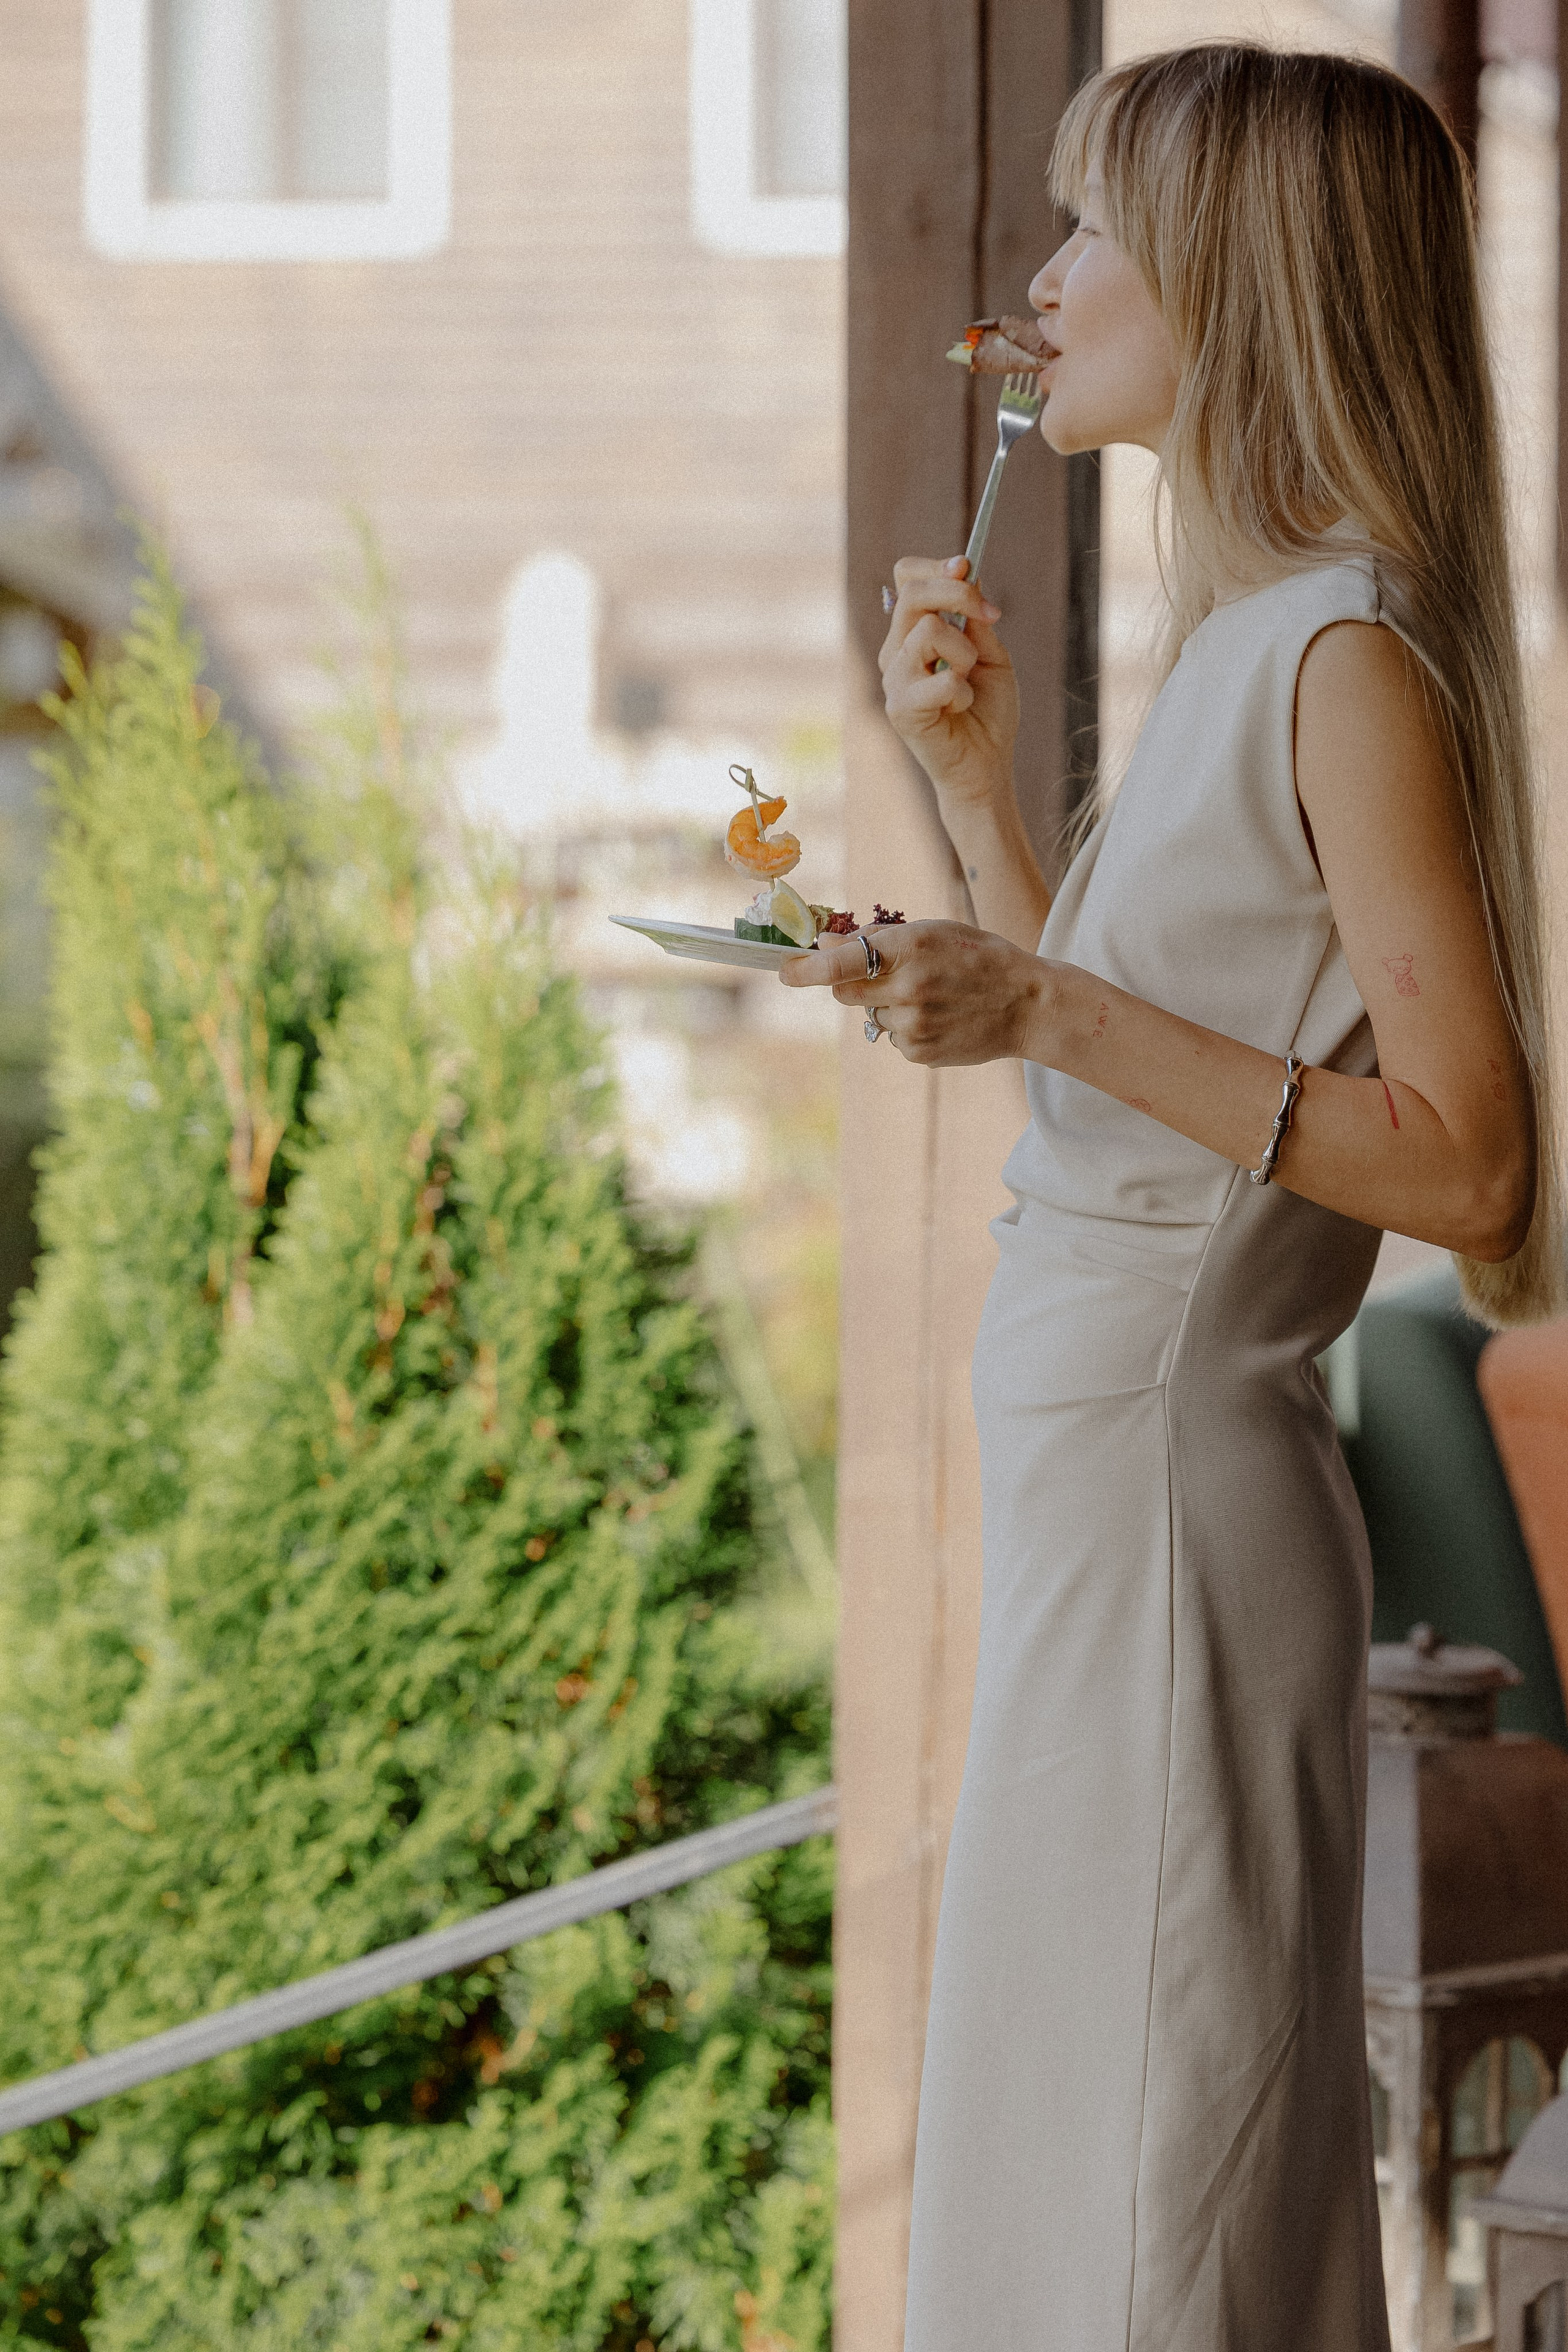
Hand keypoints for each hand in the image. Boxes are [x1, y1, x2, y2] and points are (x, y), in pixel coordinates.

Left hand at [782, 920, 1050, 1066]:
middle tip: (883, 974)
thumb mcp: (932, 931)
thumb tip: (826, 944)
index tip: (785, 970)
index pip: (840, 962)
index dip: (806, 969)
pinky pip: (893, 1037)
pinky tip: (938, 1017)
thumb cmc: (979, 957)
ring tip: (930, 997)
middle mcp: (907, 988)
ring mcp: (912, 1025)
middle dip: (850, 982)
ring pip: (872, 1015)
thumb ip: (878, 938)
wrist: (1026, 1004)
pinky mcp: (919, 1053)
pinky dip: (906, 1027)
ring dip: (887, 1005)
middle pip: (845, 991)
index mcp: (909, 948)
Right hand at [879, 557, 1019, 809]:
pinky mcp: (900, 710)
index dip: (937, 567)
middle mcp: (894, 652)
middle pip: (913, 594)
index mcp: (911, 633)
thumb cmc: (986, 711)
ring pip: (929, 631)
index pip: (906, 578)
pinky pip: (942, 679)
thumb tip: (967, 571)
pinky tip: (959, 709)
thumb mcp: (991, 653)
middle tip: (990, 616)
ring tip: (968, 683)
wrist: (985, 765)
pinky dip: (963, 693)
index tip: (968, 568)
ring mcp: (893, 681)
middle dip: (958, 594)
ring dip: (965, 654)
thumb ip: (975, 618)